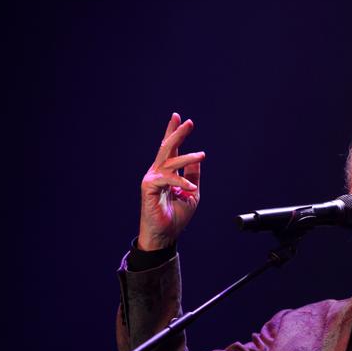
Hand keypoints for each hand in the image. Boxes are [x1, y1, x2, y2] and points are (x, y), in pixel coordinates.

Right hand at [137, 113, 204, 250]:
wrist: (166, 233)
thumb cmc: (176, 215)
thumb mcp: (192, 192)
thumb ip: (194, 175)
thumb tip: (198, 158)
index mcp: (167, 172)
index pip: (170, 149)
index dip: (174, 132)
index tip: (179, 117)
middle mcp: (157, 172)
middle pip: (167, 148)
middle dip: (177, 134)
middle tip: (188, 122)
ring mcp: (152, 178)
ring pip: (170, 161)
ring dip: (187, 157)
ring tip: (202, 155)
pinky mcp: (149, 187)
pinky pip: (168, 179)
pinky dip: (181, 182)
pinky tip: (189, 188)